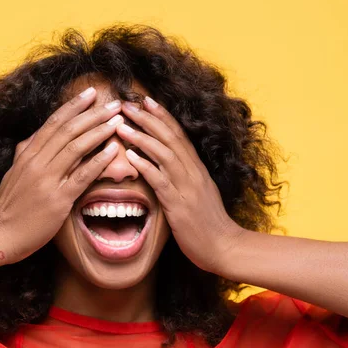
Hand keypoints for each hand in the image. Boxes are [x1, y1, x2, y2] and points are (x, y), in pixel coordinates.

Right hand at [0, 87, 123, 263]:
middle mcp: (37, 162)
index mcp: (27, 154)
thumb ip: (26, 152)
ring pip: (76, 147)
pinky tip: (113, 150)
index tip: (91, 94)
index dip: (74, 106)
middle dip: (93, 114)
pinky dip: (98, 161)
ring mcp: (47, 180)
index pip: (53, 122)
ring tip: (117, 120)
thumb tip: (36, 135)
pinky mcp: (58, 200)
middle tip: (114, 103)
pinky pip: (82, 176)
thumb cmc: (9, 205)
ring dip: (99, 131)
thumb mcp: (15, 172)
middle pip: (68, 130)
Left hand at [116, 97, 243, 272]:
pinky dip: (145, 166)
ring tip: (122, 126)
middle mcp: (193, 172)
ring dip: (142, 137)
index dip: (161, 115)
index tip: (145, 100)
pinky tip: (130, 157)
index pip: (178, 134)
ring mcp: (187, 187)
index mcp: (196, 168)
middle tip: (127, 104)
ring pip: (164, 154)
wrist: (224, 247)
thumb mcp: (197, 193)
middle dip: (147, 118)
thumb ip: (183, 176)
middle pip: (169, 137)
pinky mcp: (179, 205)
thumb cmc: (208, 222)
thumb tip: (164, 164)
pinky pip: (161, 181)